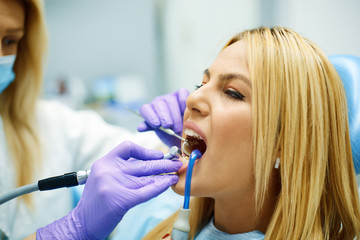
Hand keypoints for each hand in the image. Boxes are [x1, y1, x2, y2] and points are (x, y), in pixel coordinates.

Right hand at [36, 141, 181, 239]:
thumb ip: (121, 169)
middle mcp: (108, 171)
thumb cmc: (96, 203)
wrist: (82, 223)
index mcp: (104, 163)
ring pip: (147, 176)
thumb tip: (148, 163)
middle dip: (163, 162)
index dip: (145, 150)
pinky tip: (169, 182)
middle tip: (177, 162)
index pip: (127, 148)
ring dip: (166, 173)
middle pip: (142, 163)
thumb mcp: (103, 178)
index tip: (158, 155)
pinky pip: (147, 190)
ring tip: (177, 171)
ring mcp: (114, 185)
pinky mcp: (121, 200)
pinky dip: (161, 185)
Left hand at [137, 88, 188, 146]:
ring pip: (171, 101)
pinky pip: (182, 93)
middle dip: (164, 116)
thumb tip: (140, 127)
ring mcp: (170, 97)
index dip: (150, 116)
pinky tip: (186, 112)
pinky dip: (183, 102)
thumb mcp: (159, 132)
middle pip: (159, 104)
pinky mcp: (182, 93)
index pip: (145, 109)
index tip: (156, 125)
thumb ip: (149, 128)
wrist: (185, 132)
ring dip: (175, 115)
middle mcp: (159, 102)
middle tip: (168, 126)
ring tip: (178, 127)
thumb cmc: (170, 133)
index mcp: (150, 110)